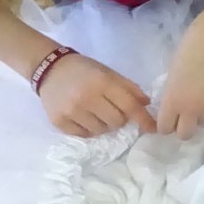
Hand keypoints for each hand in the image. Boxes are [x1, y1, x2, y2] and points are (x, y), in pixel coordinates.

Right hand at [38, 53, 154, 137]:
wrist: (50, 69)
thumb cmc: (84, 69)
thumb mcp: (108, 72)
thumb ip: (128, 88)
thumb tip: (146, 104)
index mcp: (102, 82)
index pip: (129, 106)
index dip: (143, 119)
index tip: (153, 128)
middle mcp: (87, 98)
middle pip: (117, 121)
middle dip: (120, 118)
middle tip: (111, 108)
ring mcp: (72, 111)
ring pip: (101, 130)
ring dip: (104, 124)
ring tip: (96, 112)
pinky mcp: (59, 122)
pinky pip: (84, 135)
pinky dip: (89, 129)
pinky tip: (84, 117)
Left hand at [158, 36, 203, 139]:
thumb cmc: (186, 53)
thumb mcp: (171, 79)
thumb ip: (173, 99)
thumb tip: (175, 112)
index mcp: (173, 102)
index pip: (165, 129)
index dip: (166, 124)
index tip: (168, 119)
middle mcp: (193, 109)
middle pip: (185, 134)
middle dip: (183, 128)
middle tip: (185, 116)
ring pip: (203, 121)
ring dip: (200, 114)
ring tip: (202, 96)